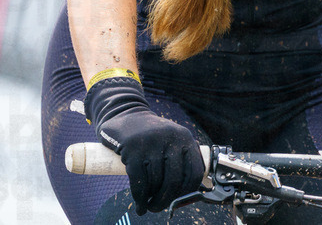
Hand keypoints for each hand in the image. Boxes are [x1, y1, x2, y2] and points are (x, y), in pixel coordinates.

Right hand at [84, 76, 205, 214]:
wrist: (126, 115)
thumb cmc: (152, 135)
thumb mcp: (173, 139)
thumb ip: (183, 158)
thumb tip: (192, 189)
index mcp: (185, 138)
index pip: (195, 172)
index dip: (188, 192)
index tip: (179, 200)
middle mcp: (171, 138)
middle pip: (174, 181)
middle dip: (166, 200)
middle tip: (158, 207)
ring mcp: (151, 143)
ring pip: (156, 183)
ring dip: (151, 199)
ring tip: (148, 203)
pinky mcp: (132, 149)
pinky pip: (139, 181)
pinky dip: (139, 197)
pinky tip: (139, 204)